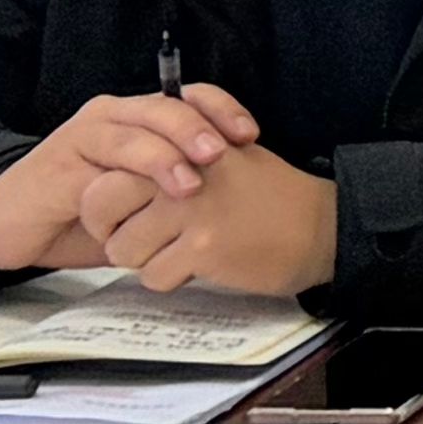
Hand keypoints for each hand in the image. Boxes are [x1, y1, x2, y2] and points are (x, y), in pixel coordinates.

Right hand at [0, 84, 254, 277]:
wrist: (9, 228)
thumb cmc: (81, 214)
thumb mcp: (139, 200)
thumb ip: (174, 190)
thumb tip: (235, 196)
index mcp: (136, 116)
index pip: (189, 96)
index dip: (222, 109)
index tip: (252, 135)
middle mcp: (111, 115)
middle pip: (165, 106)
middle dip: (199, 127)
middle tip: (227, 151)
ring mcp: (83, 136)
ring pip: (134, 133)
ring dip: (166, 155)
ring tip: (193, 182)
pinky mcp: (58, 164)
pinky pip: (97, 167)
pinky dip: (125, 181)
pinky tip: (144, 199)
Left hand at [83, 133, 335, 301]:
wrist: (319, 226)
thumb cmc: (266, 194)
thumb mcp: (222, 154)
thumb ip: (172, 155)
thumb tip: (108, 177)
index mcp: (187, 145)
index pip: (108, 171)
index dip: (103, 201)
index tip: (122, 214)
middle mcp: (186, 171)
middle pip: (102, 205)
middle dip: (111, 230)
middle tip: (137, 237)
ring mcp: (194, 210)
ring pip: (123, 248)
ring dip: (143, 258)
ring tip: (178, 250)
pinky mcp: (205, 248)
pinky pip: (153, 275)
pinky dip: (171, 277)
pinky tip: (199, 264)